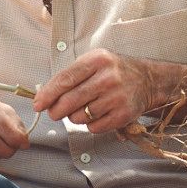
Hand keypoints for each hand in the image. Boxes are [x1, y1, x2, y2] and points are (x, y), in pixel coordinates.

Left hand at [33, 49, 151, 133]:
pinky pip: (94, 127)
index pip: (65, 79)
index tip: (38, 104)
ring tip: (81, 109)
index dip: (48, 94)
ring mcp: (117, 97)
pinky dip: (89, 124)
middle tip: (53, 113)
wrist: (148, 80)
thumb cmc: (113, 71)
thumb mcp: (93, 62)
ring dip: (74, 117)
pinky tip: (95, 115)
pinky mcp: (124, 114)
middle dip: (55, 110)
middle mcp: (108, 78)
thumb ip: (70, 76)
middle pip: (70, 101)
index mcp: (97, 60)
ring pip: (80, 116)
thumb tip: (44, 97)